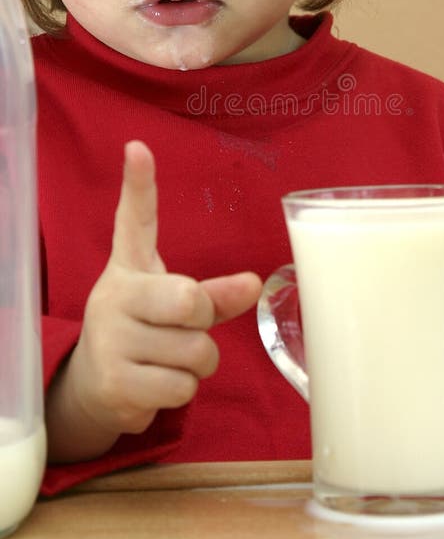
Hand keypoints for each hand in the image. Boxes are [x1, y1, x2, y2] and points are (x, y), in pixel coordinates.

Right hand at [46, 140, 261, 461]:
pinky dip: (182, 391)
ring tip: (168, 362)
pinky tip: (155, 385)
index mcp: (130, 268)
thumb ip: (213, 294)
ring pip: (195, 353)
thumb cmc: (145, 332)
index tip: (138, 147)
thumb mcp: (175, 307)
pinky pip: (182, 387)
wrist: (94, 388)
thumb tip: (255, 284)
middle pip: (191, 300)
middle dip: (203, 322)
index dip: (138, 184)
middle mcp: (114, 295)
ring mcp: (110, 339)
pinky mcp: (114, 383)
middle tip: (186, 329)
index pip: (134, 220)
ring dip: (197, 365)